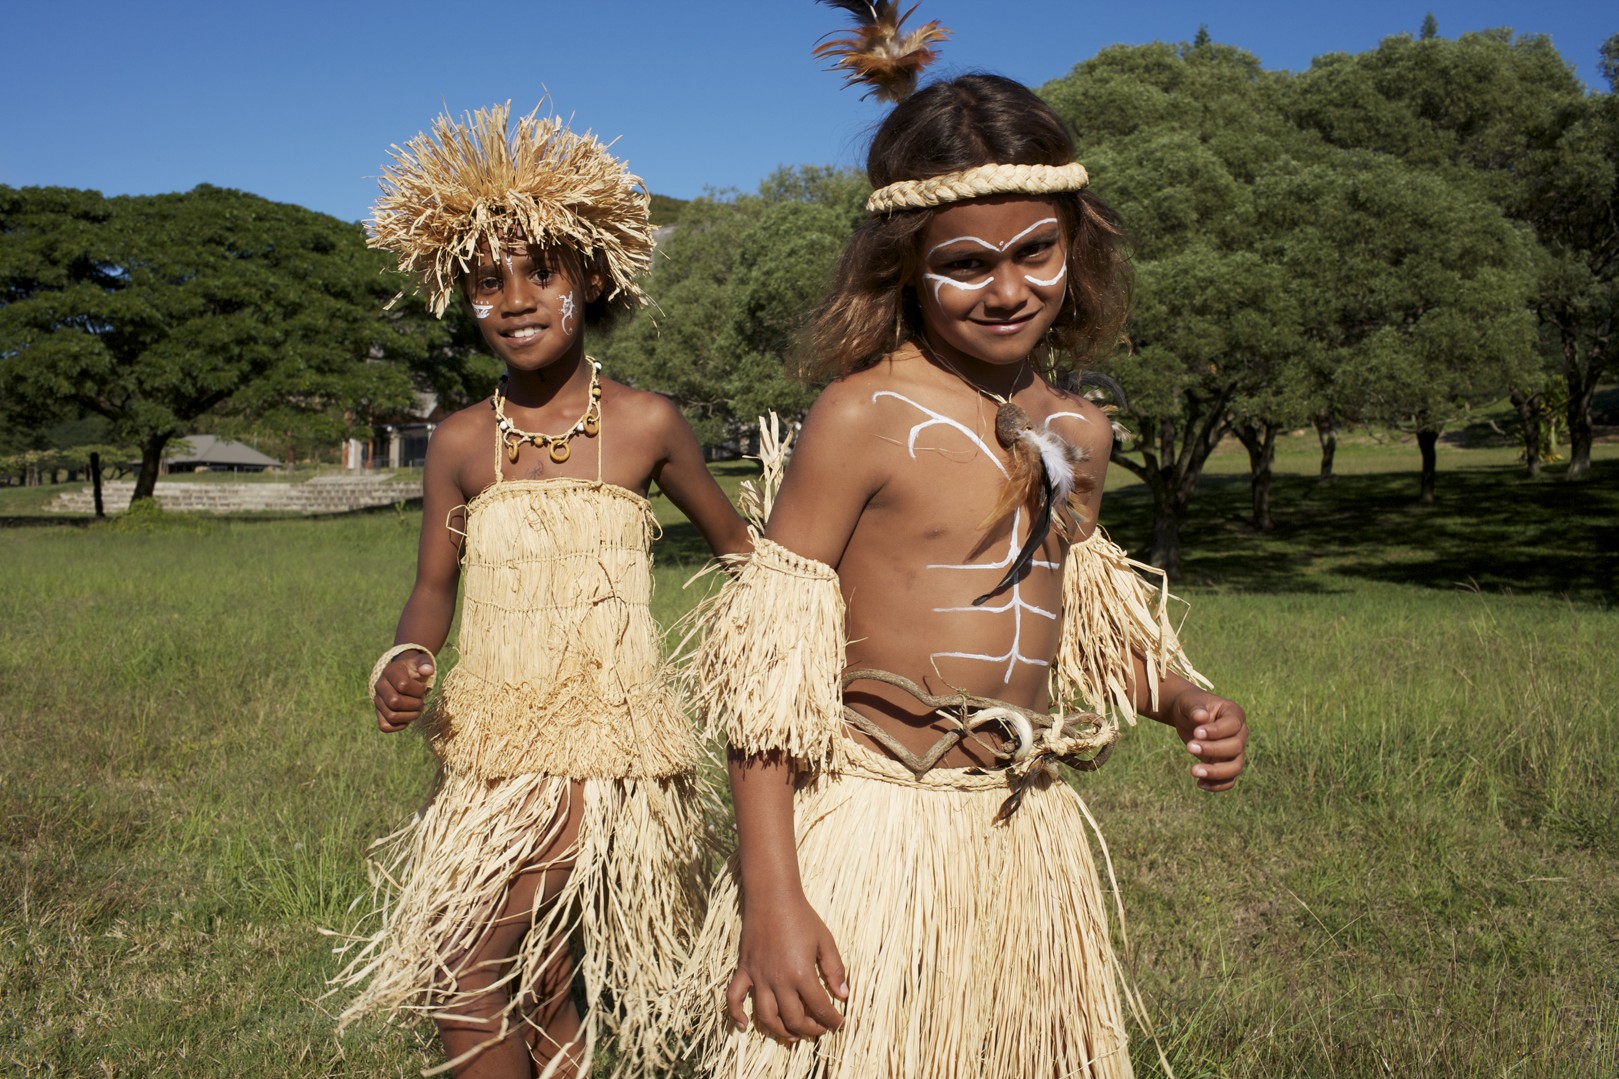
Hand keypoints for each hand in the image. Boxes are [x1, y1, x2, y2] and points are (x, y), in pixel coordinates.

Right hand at [374, 651, 434, 731]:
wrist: (403, 675)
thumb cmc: (414, 669)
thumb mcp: (421, 661)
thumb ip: (426, 663)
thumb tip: (427, 670)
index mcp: (390, 672)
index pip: (403, 685)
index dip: (418, 689)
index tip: (423, 687)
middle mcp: (379, 687)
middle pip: (394, 702)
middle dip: (415, 704)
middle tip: (422, 700)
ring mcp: (377, 701)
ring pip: (391, 716)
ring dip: (410, 716)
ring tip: (418, 708)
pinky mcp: (379, 713)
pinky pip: (385, 726)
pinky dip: (400, 725)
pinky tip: (409, 716)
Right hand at [726, 896, 848, 1042]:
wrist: (772, 897)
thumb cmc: (802, 917)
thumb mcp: (825, 941)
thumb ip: (835, 969)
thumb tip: (844, 995)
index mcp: (802, 973)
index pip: (820, 1007)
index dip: (832, 1019)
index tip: (839, 1023)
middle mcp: (779, 980)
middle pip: (794, 1019)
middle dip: (810, 1030)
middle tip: (819, 1029)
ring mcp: (759, 976)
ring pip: (767, 1016)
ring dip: (781, 1031)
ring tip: (793, 1036)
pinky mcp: (744, 969)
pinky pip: (734, 997)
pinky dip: (736, 1015)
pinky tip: (744, 1027)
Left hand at [1169, 690, 1247, 791]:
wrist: (1187, 716)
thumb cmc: (1190, 706)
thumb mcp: (1189, 702)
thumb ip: (1195, 709)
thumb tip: (1201, 717)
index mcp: (1234, 714)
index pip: (1233, 726)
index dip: (1216, 732)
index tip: (1196, 733)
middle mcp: (1240, 734)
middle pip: (1236, 747)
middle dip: (1213, 750)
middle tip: (1189, 747)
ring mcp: (1235, 751)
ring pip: (1236, 767)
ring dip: (1216, 772)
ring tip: (1193, 771)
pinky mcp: (1226, 764)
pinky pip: (1229, 780)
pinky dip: (1217, 785)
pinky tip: (1199, 784)